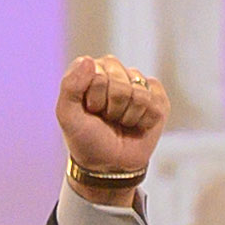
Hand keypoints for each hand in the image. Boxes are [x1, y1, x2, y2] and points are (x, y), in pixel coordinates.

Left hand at [56, 53, 165, 190]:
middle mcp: (116, 71)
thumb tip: (89, 60)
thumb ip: (70, 86)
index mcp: (91, 70)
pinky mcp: (158, 97)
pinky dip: (146, 119)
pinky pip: (157, 101)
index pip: (98, 74)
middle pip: (121, 84)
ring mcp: (138, 84)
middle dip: (112, 108)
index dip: (94, 98)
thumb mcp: (67, 115)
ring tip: (121, 122)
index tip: (90, 111)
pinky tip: (138, 124)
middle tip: (107, 118)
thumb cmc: (86, 138)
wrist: (109, 164)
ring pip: (140, 95)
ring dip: (128, 116)